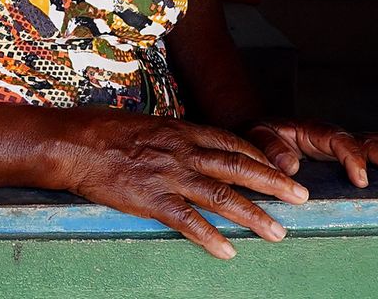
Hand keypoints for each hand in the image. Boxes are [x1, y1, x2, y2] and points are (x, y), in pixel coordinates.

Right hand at [58, 111, 309, 259]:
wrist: (76, 143)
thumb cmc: (106, 132)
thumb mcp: (149, 126)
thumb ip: (175, 139)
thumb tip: (192, 150)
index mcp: (184, 131)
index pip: (233, 143)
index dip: (261, 157)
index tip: (281, 169)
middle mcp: (184, 151)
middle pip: (240, 167)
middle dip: (275, 182)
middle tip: (302, 196)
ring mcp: (170, 176)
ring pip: (222, 196)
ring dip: (254, 215)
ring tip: (277, 232)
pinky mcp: (152, 200)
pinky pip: (188, 221)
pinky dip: (210, 237)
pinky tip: (228, 251)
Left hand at [246, 118, 377, 188]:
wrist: (258, 132)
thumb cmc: (258, 137)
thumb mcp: (256, 137)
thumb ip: (270, 148)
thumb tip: (290, 166)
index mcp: (314, 131)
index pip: (339, 142)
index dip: (352, 158)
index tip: (362, 179)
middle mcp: (336, 135)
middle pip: (371, 141)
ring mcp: (346, 143)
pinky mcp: (350, 153)